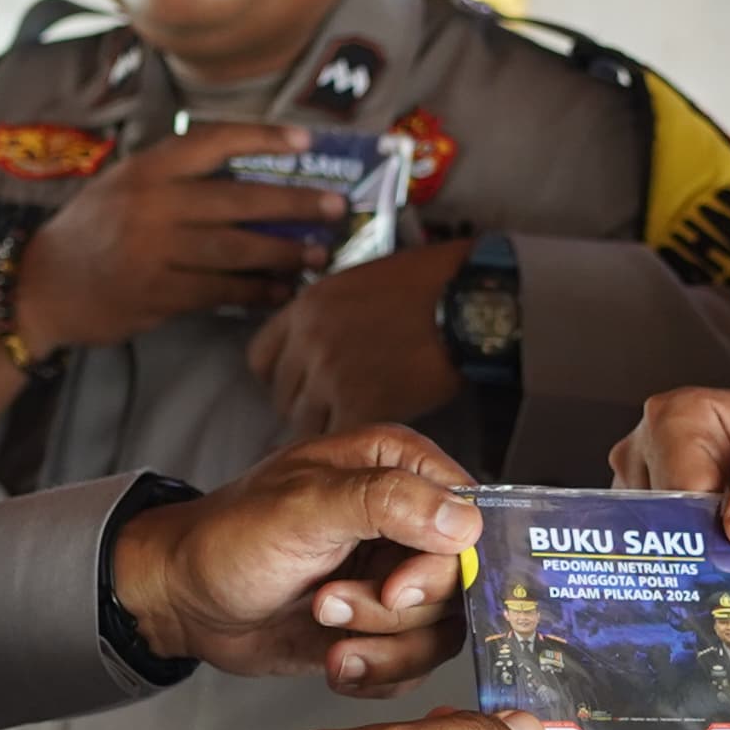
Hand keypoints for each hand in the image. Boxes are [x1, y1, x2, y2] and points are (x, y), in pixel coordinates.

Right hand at [9, 124, 334, 352]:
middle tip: (335, 206)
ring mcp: (153, 252)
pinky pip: (220, 291)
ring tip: (320, 254)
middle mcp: (150, 205)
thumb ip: (177, 177)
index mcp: (145, 170)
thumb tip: (255, 175)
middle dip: (293, 204)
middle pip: (237, 200)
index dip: (262, 138)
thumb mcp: (125, 185)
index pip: (212, 142)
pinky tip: (282, 291)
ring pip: (235, 250)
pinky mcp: (157, 294)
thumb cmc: (93, 231)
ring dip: (284, 253)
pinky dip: (256, 291)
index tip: (306, 142)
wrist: (41, 287)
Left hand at [109, 428, 479, 693]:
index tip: (398, 589)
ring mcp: (398, 576)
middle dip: (394, 610)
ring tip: (322, 626)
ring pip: (441, 633)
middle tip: (329, 603)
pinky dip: (376, 673)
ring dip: (382, 645)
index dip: (447, 565)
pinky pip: (415, 666)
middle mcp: (409, 521)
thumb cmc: (229, 539)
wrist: (184, 601)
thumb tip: (463, 522)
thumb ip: (386, 503)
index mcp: (400, 469)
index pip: (472, 519)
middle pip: (459, 584)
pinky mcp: (383, 628)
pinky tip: (333, 661)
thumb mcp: (303, 509)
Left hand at [246, 239, 467, 441]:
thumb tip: (331, 343)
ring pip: (304, 423)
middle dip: (306, 408)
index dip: (281, 378)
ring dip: (329, 431)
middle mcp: (309, 340)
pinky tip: (370, 445)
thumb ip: (333, 315)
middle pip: (281, 395)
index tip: (300, 387)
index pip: (261, 357)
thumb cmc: (432, 285)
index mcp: (306, 307)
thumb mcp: (363, 282)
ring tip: (356, 433)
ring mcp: (331, 373)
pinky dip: (353, 446)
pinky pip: (338, 438)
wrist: (469, 299)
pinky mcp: (361, 402)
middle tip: (335, 416)